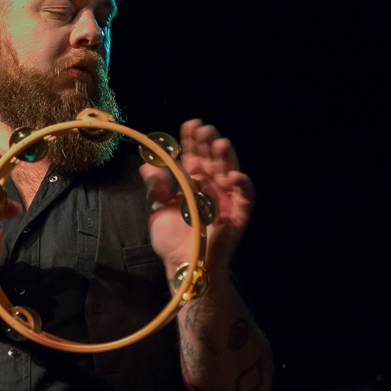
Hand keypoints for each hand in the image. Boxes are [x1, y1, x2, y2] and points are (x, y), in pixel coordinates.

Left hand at [140, 119, 254, 274]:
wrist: (182, 265)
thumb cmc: (170, 240)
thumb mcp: (157, 209)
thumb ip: (155, 186)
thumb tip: (146, 162)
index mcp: (193, 184)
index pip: (194, 157)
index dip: (192, 142)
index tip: (189, 125)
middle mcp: (211, 188)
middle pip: (213, 161)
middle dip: (209, 144)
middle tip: (204, 130)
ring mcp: (226, 201)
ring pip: (230, 174)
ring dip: (226, 158)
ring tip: (220, 144)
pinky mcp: (238, 217)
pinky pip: (244, 199)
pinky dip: (243, 187)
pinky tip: (235, 176)